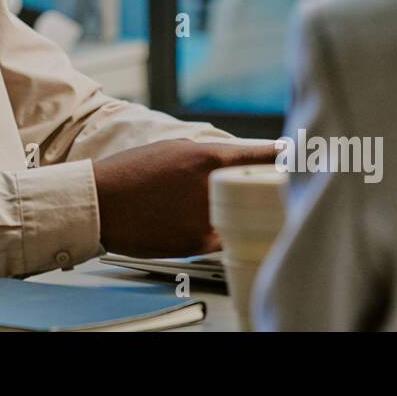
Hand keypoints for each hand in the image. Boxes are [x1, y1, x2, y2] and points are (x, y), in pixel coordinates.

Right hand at [91, 140, 277, 257]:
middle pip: (257, 191)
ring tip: (236, 209)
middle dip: (265, 190)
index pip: (260, 156)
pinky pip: (221, 239)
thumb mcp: (171, 150)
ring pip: (241, 219)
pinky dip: (221, 233)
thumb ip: (206, 157)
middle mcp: (210, 189)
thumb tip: (232, 162)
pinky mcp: (195, 245)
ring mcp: (204, 219)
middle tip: (269, 188)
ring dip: (243, 214)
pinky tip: (209, 226)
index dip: (281, 156)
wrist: (100, 204)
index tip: (296, 156)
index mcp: (205, 159)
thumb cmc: (131, 173)